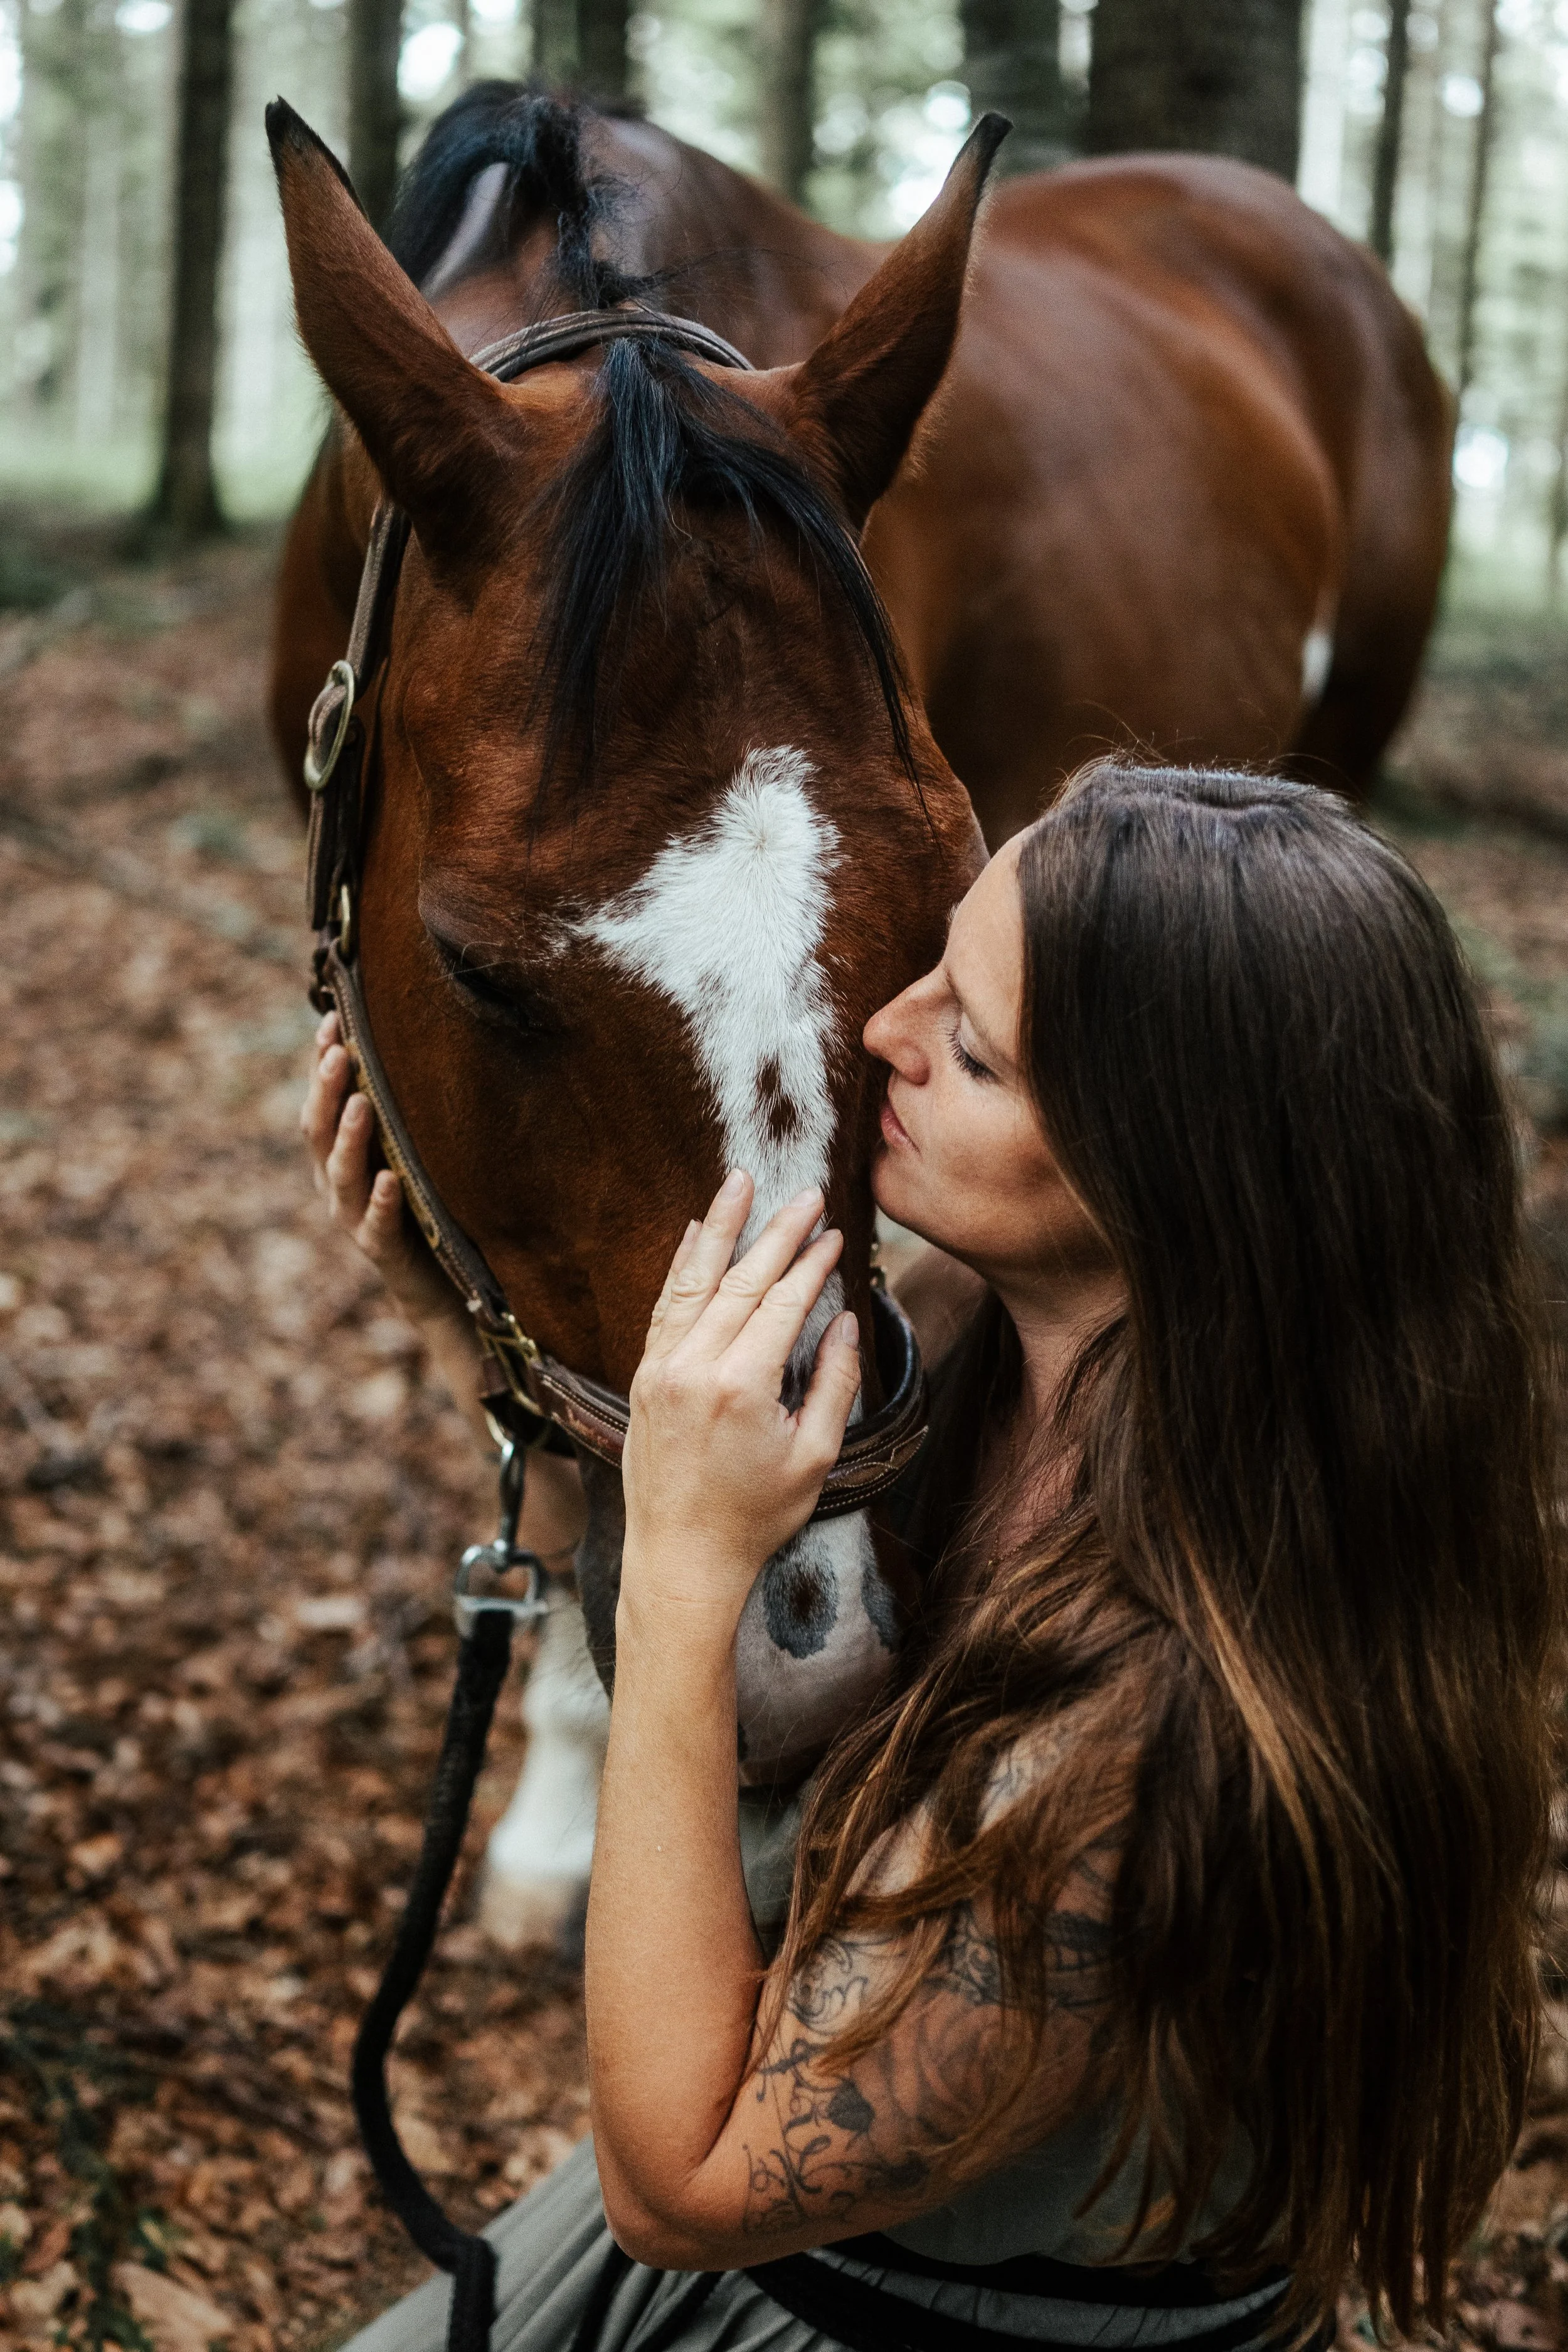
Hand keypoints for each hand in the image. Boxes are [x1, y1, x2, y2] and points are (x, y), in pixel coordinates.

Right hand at [300, 1011, 458, 1329]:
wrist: (436, 1282)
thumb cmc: (420, 1202)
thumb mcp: (404, 1150)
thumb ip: (394, 1109)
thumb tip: (398, 1040)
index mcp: (336, 1154)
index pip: (321, 1101)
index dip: (321, 1063)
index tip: (333, 1020)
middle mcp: (336, 1183)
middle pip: (320, 1131)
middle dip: (328, 1090)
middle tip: (340, 1051)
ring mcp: (354, 1217)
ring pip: (342, 1175)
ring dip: (351, 1138)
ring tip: (362, 1104)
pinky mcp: (382, 1250)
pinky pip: (377, 1225)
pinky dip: (381, 1201)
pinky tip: (390, 1179)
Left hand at [620, 1171, 862, 1640]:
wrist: (680, 1559)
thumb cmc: (754, 1516)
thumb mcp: (814, 1456)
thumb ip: (833, 1383)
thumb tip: (842, 1320)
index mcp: (741, 1386)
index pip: (782, 1303)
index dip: (812, 1264)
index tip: (834, 1234)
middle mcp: (693, 1367)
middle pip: (742, 1280)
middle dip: (778, 1233)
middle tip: (806, 1194)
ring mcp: (661, 1368)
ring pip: (694, 1280)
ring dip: (720, 1227)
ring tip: (739, 1183)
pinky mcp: (643, 1377)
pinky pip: (665, 1305)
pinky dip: (681, 1265)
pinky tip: (695, 1233)